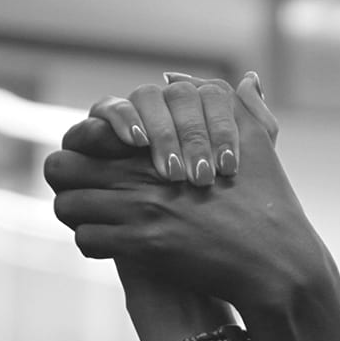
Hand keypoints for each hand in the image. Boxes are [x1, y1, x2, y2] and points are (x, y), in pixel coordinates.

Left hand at [47, 78, 331, 317]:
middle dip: (65, 179)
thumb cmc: (268, 201)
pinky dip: (92, 243)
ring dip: (75, 215)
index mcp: (160, 140)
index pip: (86, 131)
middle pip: (63, 165)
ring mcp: (140, 208)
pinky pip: (87, 239)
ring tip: (93, 221)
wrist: (276, 261)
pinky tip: (111, 246)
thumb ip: (233, 104)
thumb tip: (206, 79)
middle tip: (77, 192)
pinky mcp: (142, 246)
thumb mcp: (257, 140)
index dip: (78, 146)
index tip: (89, 160)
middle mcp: (143, 171)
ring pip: (68, 205)